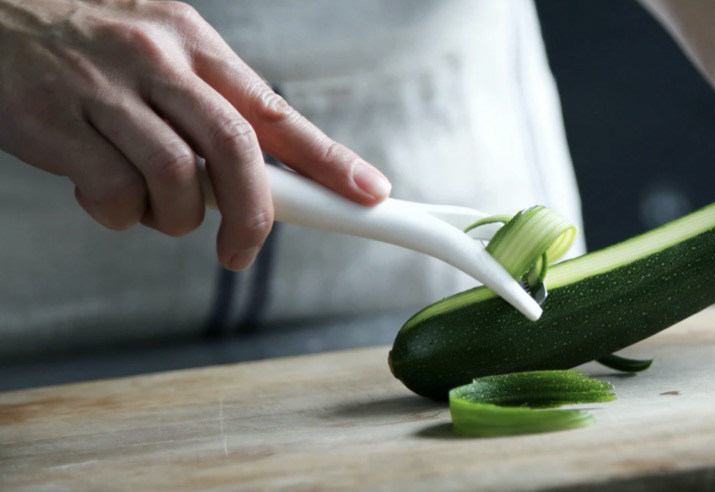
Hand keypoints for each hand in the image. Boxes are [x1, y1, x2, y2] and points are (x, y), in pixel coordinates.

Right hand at [0, 0, 391, 270]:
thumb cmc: (84, 46)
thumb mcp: (159, 51)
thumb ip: (208, 105)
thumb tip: (267, 175)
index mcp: (191, 43)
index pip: (276, 111)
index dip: (329, 159)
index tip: (368, 194)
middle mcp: (155, 61)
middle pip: (236, 151)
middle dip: (254, 215)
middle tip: (244, 251)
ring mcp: (103, 90)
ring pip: (176, 180)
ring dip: (175, 218)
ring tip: (152, 207)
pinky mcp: (53, 123)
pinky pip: (111, 194)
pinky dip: (117, 214)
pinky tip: (104, 196)